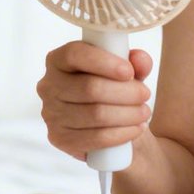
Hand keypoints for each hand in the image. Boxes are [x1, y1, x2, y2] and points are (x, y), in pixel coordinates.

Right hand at [38, 41, 152, 160]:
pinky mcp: (59, 138)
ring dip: (128, 114)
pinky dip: (121, 133)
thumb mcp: (127, 71)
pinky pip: (95, 138)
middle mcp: (48, 86)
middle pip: (89, 88)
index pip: (74, 54)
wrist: (108, 124)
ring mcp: (51, 114)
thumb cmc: (113, 88)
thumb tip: (140, 59)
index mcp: (58, 60)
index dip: (103, 62)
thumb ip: (136, 61)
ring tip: (144, 112)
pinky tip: (136, 128)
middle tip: (145, 94)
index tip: (129, 71)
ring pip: (95, 114)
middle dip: (125, 92)